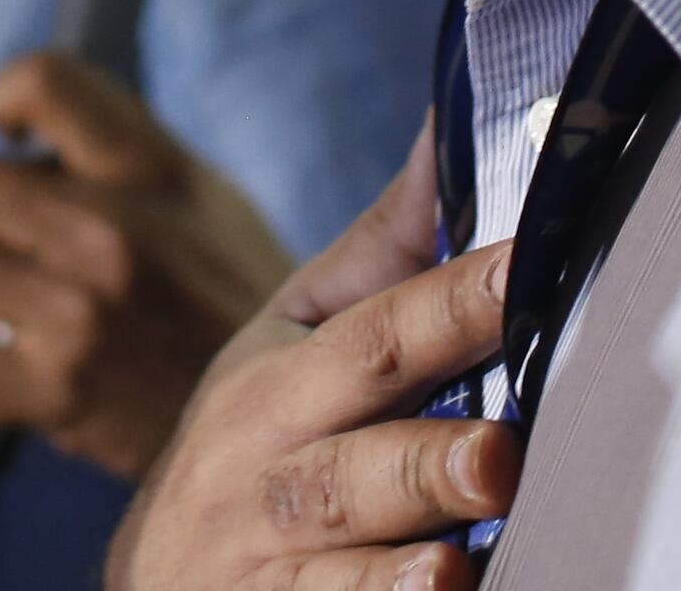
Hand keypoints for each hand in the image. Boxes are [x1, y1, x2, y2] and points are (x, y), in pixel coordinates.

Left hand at [0, 50, 297, 478]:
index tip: (10, 132)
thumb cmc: (231, 297)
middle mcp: (111, 231)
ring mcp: (79, 314)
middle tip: (13, 244)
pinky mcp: (58, 395)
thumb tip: (29, 132)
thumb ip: (122, 156)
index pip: (43, 78)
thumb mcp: (204, 198)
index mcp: (151, 168)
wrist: (292, 413)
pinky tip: (3, 379)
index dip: (5, 98)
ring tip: (10, 309)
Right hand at [103, 123, 516, 590]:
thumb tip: (450, 134)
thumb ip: (386, 252)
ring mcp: (268, 568)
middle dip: (423, 458)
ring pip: (336, 561)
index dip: (449, 306)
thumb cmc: (254, 435)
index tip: (521, 272)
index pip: (373, 338)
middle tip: (498, 455)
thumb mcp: (291, 338)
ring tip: (459, 557)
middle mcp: (265, 475)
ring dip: (401, 561)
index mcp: (277, 383)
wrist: (159, 575)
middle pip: (348, 465)